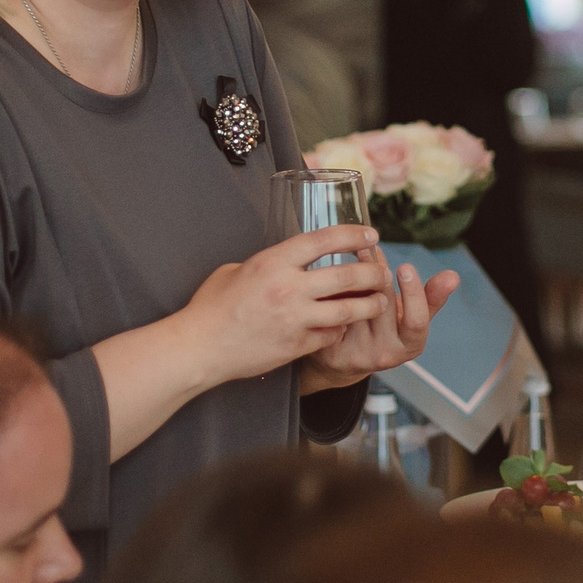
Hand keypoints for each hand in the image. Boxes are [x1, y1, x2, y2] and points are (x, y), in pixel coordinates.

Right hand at [178, 225, 390, 385]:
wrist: (200, 348)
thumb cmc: (212, 307)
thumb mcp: (236, 270)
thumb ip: (267, 264)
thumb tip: (286, 261)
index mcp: (273, 262)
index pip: (324, 240)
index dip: (352, 235)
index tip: (370, 234)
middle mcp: (289, 288)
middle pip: (346, 276)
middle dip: (372, 273)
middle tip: (382, 272)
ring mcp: (295, 319)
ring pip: (347, 310)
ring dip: (369, 304)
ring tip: (380, 301)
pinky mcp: (296, 345)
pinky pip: (331, 334)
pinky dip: (341, 329)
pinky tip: (346, 325)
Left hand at [299, 247, 460, 391]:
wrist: (343, 360)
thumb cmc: (382, 331)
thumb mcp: (409, 316)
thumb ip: (431, 296)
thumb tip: (453, 276)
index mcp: (410, 345)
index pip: (416, 322)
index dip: (412, 295)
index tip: (405, 267)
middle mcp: (386, 354)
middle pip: (383, 306)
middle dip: (377, 273)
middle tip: (368, 248)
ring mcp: (358, 353)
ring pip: (357, 306)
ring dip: (353, 279)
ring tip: (351, 257)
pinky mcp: (332, 350)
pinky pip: (333, 313)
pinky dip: (334, 292)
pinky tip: (331, 277)